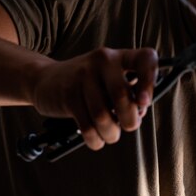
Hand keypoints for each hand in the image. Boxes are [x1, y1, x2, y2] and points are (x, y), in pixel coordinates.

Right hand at [31, 47, 158, 149]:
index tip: (145, 102)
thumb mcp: (108, 79)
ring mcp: (83, 76)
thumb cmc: (87, 84)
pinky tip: (96, 138)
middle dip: (130, 120)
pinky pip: (87, 126)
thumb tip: (139, 113)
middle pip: (123, 97)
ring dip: (111, 133)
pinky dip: (95, 139)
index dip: (150, 81)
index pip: (145, 59)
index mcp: (118, 56)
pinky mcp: (68, 95)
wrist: (45, 79)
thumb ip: (128, 93)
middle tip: (128, 126)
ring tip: (110, 134)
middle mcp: (102, 61)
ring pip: (104, 116)